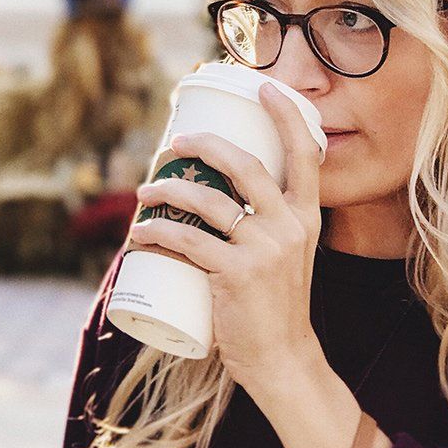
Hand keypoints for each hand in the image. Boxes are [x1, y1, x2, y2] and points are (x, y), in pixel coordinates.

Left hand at [124, 85, 323, 393]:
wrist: (284, 359)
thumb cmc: (276, 309)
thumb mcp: (287, 258)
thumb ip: (267, 228)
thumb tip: (217, 200)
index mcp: (308, 218)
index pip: (305, 155)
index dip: (285, 116)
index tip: (264, 87)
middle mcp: (290, 227)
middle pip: (246, 165)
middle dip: (207, 144)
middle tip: (177, 141)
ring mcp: (264, 250)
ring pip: (208, 201)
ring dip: (169, 189)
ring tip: (145, 191)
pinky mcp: (236, 274)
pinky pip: (186, 240)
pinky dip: (157, 233)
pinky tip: (139, 233)